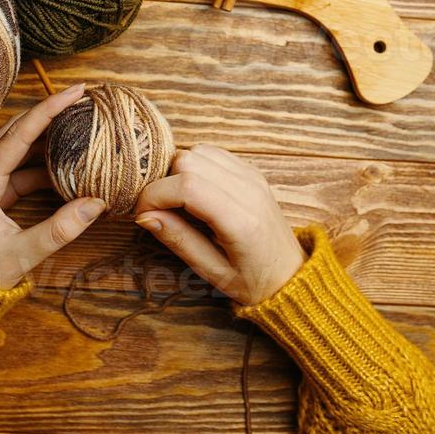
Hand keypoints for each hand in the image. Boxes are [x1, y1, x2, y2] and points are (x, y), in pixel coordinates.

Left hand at [0, 84, 105, 289]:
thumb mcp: (23, 254)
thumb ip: (60, 229)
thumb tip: (96, 204)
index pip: (18, 136)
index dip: (47, 111)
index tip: (74, 93)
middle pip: (16, 131)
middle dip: (48, 112)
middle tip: (79, 98)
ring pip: (16, 146)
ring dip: (46, 136)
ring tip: (76, 124)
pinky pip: (18, 167)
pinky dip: (41, 162)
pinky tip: (64, 163)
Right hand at [135, 145, 304, 305]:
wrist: (291, 276)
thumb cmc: (254, 282)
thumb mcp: (213, 272)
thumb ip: (179, 240)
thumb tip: (144, 215)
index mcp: (241, 220)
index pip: (187, 186)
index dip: (155, 195)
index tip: (142, 214)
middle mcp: (249, 190)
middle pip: (188, 160)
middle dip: (164, 182)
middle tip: (160, 211)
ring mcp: (252, 176)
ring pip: (198, 151)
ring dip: (178, 172)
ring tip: (178, 203)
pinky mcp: (251, 171)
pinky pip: (212, 153)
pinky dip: (195, 166)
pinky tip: (195, 194)